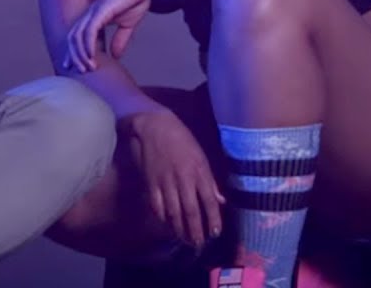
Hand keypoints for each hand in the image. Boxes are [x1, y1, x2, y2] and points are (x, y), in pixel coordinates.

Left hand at [65, 0, 151, 71]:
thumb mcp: (128, 24)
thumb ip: (120, 39)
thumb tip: (115, 56)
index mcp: (94, 17)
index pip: (77, 37)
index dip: (74, 52)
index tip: (76, 67)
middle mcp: (89, 15)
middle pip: (72, 38)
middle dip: (73, 56)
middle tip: (79, 72)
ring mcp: (93, 12)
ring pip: (77, 36)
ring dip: (81, 54)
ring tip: (88, 68)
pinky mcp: (100, 11)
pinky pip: (89, 31)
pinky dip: (88, 45)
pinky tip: (92, 56)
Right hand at [124, 108, 225, 248]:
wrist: (154, 126)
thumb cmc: (181, 139)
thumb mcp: (201, 156)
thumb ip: (210, 180)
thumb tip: (221, 201)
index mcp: (199, 172)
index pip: (209, 202)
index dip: (213, 219)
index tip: (215, 233)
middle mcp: (183, 180)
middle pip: (191, 211)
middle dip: (196, 230)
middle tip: (199, 244)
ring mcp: (165, 182)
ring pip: (173, 211)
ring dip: (179, 228)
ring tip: (184, 239)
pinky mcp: (150, 181)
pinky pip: (156, 204)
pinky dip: (161, 216)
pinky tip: (166, 223)